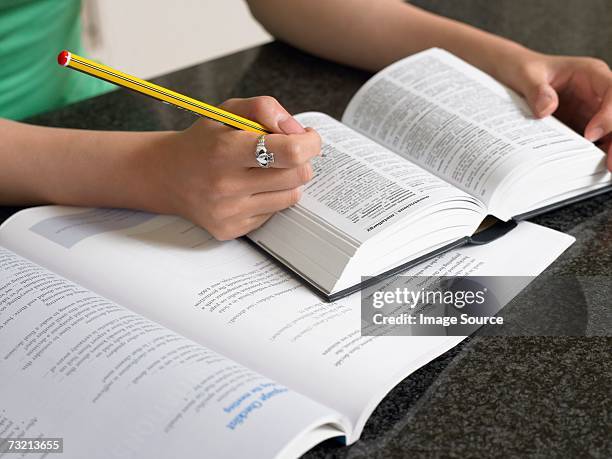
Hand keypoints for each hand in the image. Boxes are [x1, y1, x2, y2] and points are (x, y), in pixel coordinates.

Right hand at [148, 96, 320, 239]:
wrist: (167, 176)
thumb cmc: (202, 142)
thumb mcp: (227, 111)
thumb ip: (264, 108)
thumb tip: (296, 129)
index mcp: (226, 150)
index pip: (290, 152)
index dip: (309, 143)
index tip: (308, 137)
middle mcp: (226, 185)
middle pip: (297, 175)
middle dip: (301, 160)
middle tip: (288, 152)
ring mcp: (229, 212)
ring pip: (291, 196)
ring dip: (288, 180)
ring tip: (267, 170)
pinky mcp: (232, 229)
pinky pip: (273, 213)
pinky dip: (271, 198)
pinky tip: (251, 188)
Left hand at [503, 50, 611, 168]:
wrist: (514, 76)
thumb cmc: (523, 69)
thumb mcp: (525, 74)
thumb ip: (535, 89)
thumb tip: (546, 109)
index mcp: (591, 74)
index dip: (609, 114)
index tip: (590, 135)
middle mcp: (597, 94)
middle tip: (609, 164)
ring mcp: (592, 112)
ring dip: (610, 150)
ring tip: (605, 171)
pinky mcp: (583, 127)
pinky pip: (595, 143)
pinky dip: (594, 156)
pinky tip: (588, 170)